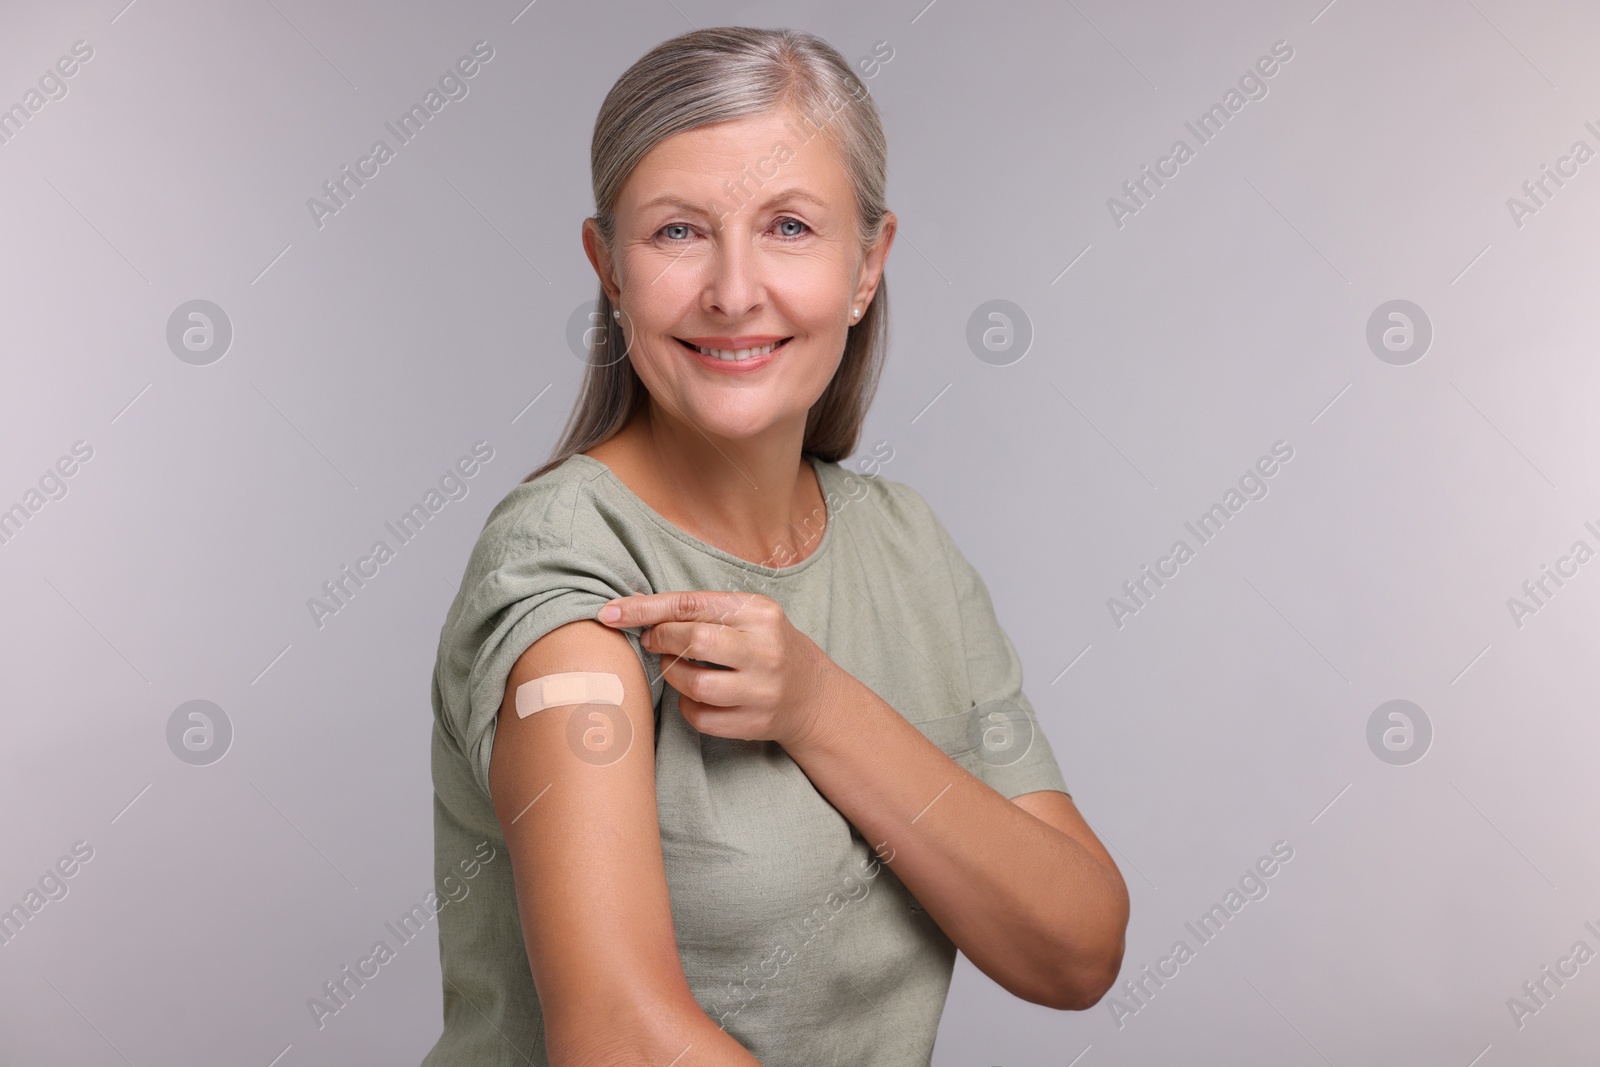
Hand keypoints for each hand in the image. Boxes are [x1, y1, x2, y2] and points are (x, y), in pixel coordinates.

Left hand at [596, 590, 837, 750]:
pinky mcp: (755, 724)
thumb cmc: (766, 647)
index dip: (645, 609)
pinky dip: (686, 705)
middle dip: (660, 640)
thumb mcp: (749, 617)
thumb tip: (638, 610)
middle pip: (694, 641)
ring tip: (674, 667)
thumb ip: (703, 611)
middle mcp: (765, 650)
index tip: (611, 613)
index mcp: (760, 614)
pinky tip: (693, 695)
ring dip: (671, 674)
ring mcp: (762, 690)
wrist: (812, 696)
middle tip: (651, 642)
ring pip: (694, 684)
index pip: (692, 605)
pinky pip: (700, 717)